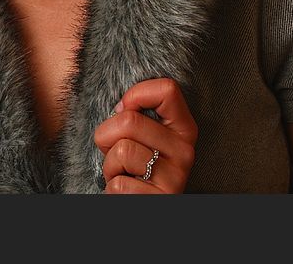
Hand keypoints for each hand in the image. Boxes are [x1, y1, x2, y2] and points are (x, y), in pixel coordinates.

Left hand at [94, 78, 196, 193]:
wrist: (137, 203)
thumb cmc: (132, 166)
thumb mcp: (139, 136)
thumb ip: (136, 115)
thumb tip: (122, 105)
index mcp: (183, 128)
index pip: (167, 90)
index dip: (135, 95)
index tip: (124, 111)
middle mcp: (185, 150)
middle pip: (129, 120)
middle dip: (107, 135)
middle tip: (117, 153)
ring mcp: (176, 177)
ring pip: (121, 150)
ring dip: (110, 164)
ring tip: (124, 173)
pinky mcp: (160, 199)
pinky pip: (118, 183)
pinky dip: (112, 188)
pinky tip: (128, 191)